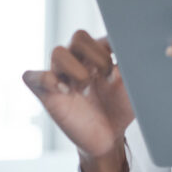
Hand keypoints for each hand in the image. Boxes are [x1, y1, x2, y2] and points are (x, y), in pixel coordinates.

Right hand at [23, 30, 134, 171]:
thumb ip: (134, 65)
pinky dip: (46, 78)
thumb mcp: (134, 85)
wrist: (109, 138)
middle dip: (96, 55)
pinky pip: (31, 76)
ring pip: (58, 52)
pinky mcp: (46, 93)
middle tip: (108, 77)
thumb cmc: (121, 108)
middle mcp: (77, 60)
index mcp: (97, 53)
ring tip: (85, 89)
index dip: (111, 45)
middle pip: (78, 36)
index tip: (122, 66)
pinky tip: (65, 91)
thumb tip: (139, 45)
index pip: (100, 33)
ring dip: (76, 70)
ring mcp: (60, 75)